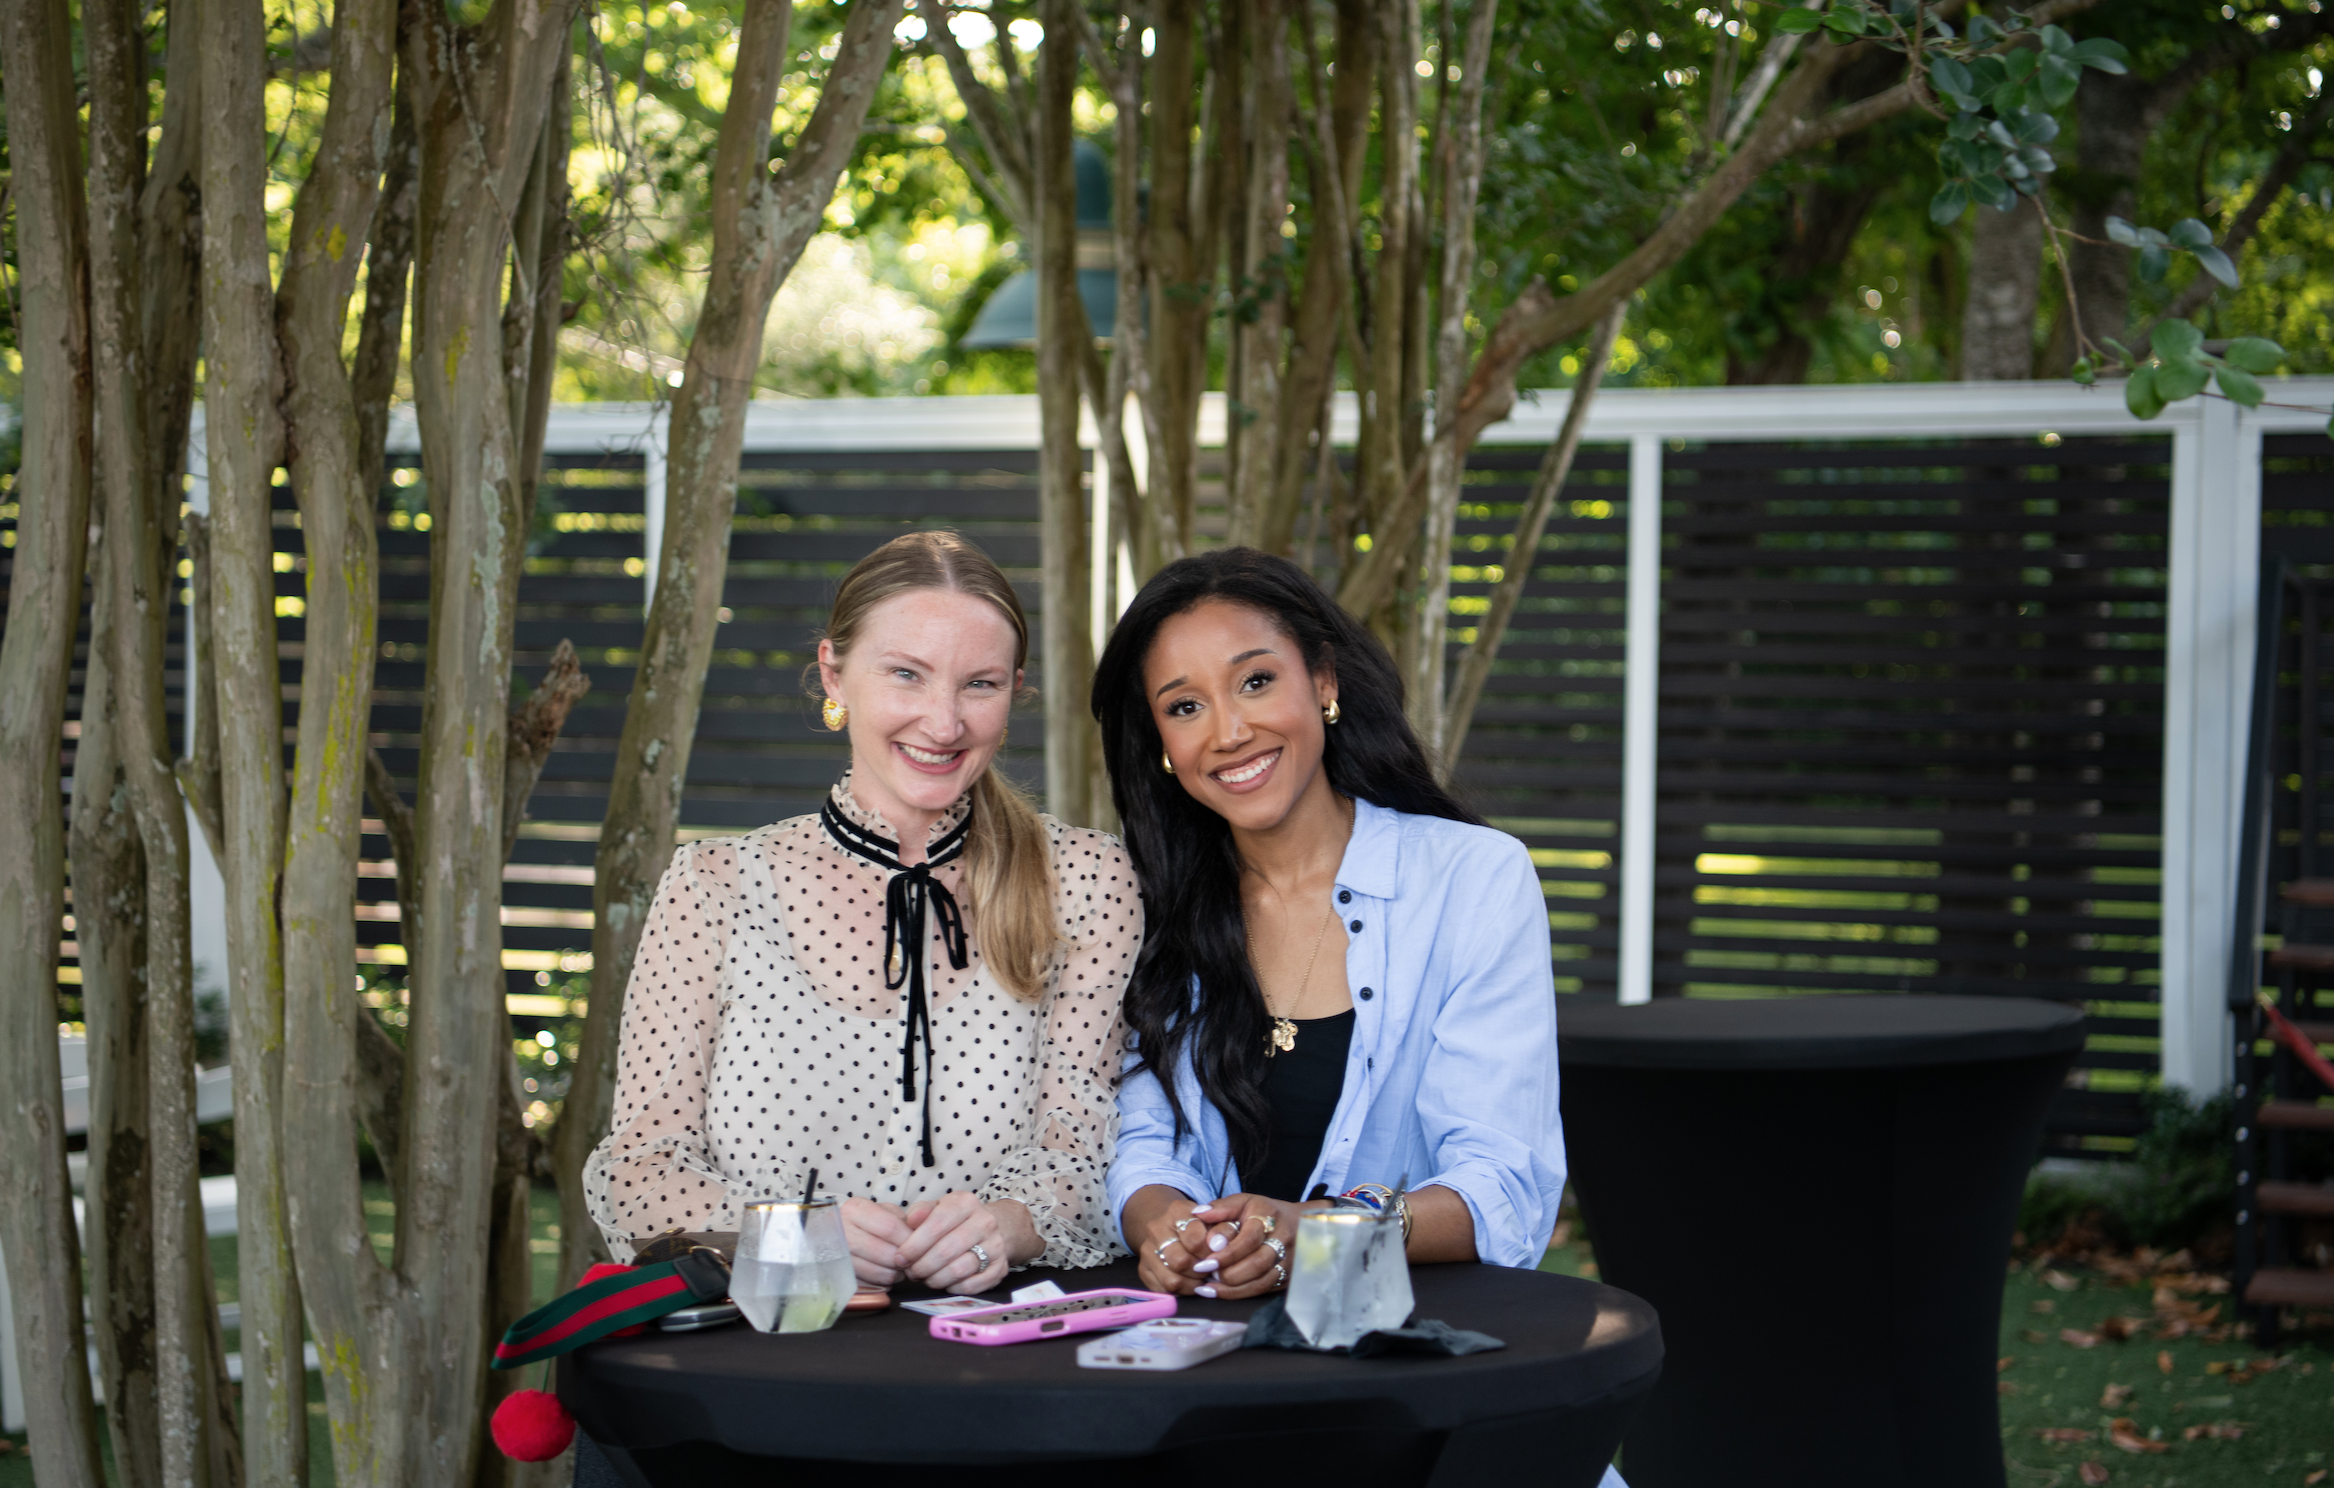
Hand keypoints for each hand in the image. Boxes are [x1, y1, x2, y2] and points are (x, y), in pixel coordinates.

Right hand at [839, 1197, 914, 1288]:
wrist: (840, 1233)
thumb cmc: (869, 1221)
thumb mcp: (884, 1210)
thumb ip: (902, 1219)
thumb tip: (918, 1234)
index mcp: (855, 1209)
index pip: (890, 1227)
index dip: (908, 1239)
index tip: (919, 1243)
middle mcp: (842, 1231)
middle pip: (883, 1252)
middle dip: (903, 1259)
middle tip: (912, 1259)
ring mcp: (838, 1254)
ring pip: (878, 1271)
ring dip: (895, 1273)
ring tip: (900, 1266)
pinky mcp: (840, 1273)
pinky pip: (869, 1283)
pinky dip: (882, 1281)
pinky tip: (885, 1271)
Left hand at [894, 1191, 1020, 1294]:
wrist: (987, 1229)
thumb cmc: (954, 1221)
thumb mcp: (936, 1208)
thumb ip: (920, 1212)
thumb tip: (910, 1220)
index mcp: (966, 1203)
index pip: (936, 1225)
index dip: (914, 1245)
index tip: (900, 1257)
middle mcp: (985, 1222)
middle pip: (946, 1250)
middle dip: (922, 1266)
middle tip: (911, 1272)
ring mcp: (996, 1245)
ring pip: (959, 1270)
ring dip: (935, 1279)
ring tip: (925, 1278)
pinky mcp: (1000, 1267)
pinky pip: (972, 1285)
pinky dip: (953, 1288)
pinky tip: (945, 1282)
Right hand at [1128, 1189, 1213, 1294]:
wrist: (1174, 1229)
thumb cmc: (1202, 1227)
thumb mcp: (1217, 1221)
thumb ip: (1224, 1229)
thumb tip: (1220, 1244)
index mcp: (1177, 1210)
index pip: (1196, 1240)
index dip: (1210, 1253)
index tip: (1216, 1254)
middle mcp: (1156, 1228)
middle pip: (1181, 1262)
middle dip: (1200, 1271)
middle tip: (1209, 1268)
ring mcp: (1147, 1249)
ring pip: (1172, 1280)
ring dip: (1192, 1284)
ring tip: (1201, 1277)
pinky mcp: (1143, 1269)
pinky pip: (1164, 1290)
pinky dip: (1181, 1292)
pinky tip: (1190, 1282)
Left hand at [1181, 1193, 1307, 1300]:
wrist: (1300, 1224)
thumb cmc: (1264, 1212)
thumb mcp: (1244, 1202)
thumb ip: (1221, 1208)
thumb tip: (1198, 1214)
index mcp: (1269, 1218)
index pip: (1249, 1240)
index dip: (1226, 1254)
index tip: (1204, 1262)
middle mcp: (1282, 1240)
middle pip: (1256, 1264)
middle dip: (1227, 1273)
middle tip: (1205, 1274)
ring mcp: (1287, 1261)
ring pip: (1261, 1282)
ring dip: (1231, 1288)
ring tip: (1208, 1287)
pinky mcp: (1286, 1277)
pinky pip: (1263, 1290)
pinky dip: (1240, 1294)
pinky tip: (1221, 1292)